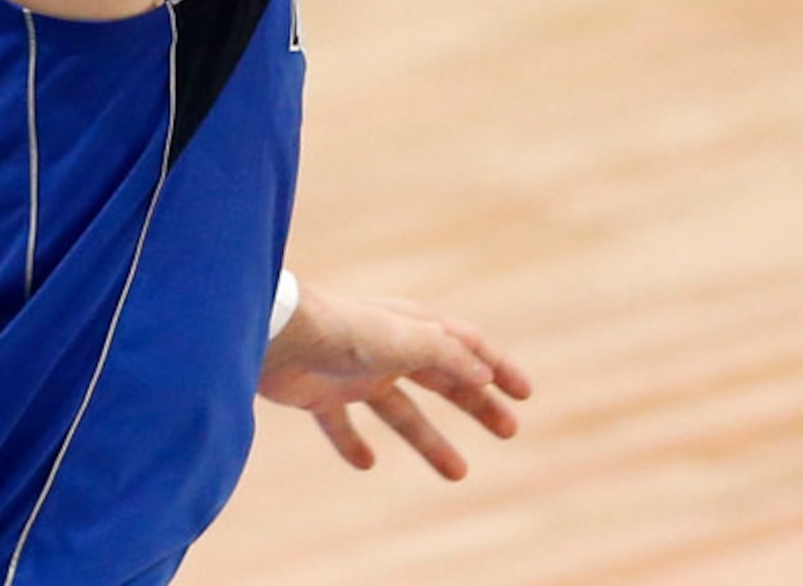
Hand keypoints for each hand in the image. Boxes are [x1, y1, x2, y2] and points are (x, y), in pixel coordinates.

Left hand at [257, 284, 532, 480]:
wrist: (278, 335)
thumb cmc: (346, 331)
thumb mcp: (408, 341)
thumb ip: (447, 356)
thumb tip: (484, 376)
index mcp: (414, 328)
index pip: (467, 347)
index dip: (498, 368)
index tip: (524, 394)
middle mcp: (390, 349)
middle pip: (443, 380)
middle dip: (478, 405)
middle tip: (509, 430)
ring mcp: (356, 373)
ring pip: (403, 412)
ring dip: (431, 440)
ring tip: (459, 473)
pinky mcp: (322, 394)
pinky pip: (343, 425)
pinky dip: (354, 444)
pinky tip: (365, 464)